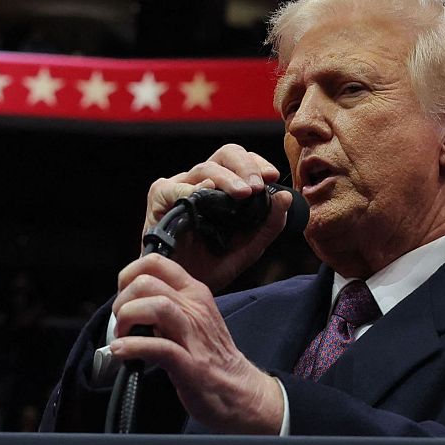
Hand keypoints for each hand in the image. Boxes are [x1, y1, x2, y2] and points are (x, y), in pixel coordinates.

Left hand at [109, 253, 281, 433]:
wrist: (240, 391)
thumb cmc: (212, 357)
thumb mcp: (192, 319)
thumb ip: (167, 305)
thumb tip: (132, 300)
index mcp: (194, 294)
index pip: (156, 262)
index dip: (129, 275)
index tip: (123, 296)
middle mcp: (195, 308)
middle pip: (147, 283)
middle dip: (123, 302)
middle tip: (121, 324)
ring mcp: (194, 335)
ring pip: (155, 306)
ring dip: (128, 319)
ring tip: (122, 336)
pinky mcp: (191, 364)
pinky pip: (158, 347)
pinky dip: (133, 348)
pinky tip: (122, 352)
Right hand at [143, 144, 291, 292]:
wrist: (182, 290)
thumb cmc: (211, 268)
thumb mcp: (249, 248)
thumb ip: (270, 224)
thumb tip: (285, 195)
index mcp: (223, 190)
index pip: (242, 162)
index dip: (258, 163)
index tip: (272, 177)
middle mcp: (202, 183)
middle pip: (226, 154)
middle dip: (245, 165)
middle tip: (256, 187)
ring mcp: (180, 188)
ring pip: (205, 167)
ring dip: (227, 178)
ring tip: (243, 193)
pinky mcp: (159, 198)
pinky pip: (174, 187)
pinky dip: (191, 189)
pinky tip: (205, 194)